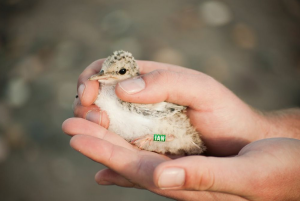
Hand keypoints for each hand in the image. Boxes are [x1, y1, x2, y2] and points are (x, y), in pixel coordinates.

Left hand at [62, 119, 299, 200]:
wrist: (289, 171)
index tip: (76, 134)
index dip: (104, 152)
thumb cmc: (275, 173)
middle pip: (127, 160)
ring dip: (109, 140)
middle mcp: (176, 180)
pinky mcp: (186, 162)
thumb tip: (162, 179)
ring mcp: (179, 171)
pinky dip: (128, 154)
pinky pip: (150, 156)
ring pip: (135, 154)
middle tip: (68, 123)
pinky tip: (108, 166)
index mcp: (186, 185)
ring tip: (83, 125)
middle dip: (97, 142)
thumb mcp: (245, 175)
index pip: (135, 169)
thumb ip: (203, 178)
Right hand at [73, 60, 266, 155]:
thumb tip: (122, 89)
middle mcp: (142, 103)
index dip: (93, 77)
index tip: (88, 92)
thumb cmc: (224, 112)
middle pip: (102, 99)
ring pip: (107, 127)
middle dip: (86, 106)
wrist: (240, 145)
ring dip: (91, 131)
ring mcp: (142, 128)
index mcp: (151, 80)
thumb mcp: (200, 89)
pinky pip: (121, 154)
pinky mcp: (146, 152)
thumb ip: (165, 82)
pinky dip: (107, 161)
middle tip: (91, 118)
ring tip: (83, 136)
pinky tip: (101, 173)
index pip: (111, 70)